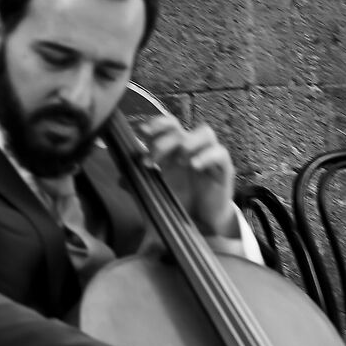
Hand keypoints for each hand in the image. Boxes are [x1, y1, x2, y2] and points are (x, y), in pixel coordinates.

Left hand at [134, 112, 239, 239]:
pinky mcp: (224, 168)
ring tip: (179, 159)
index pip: (166, 125)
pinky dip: (206, 156)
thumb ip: (141, 184)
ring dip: (189, 141)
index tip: (141, 132)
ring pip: (205, 132)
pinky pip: (219, 153)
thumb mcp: (158, 192)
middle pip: (180, 127)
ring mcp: (209, 155)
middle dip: (164, 138)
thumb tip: (121, 179)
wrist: (204, 222)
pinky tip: (194, 165)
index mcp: (174, 148)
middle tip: (153, 157)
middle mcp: (191, 147)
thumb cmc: (182, 201)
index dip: (155, 124)